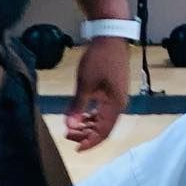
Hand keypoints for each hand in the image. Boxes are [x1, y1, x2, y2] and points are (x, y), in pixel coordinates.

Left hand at [65, 36, 129, 150]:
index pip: (103, 132)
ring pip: (102, 120)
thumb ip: (77, 107)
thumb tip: (70, 126)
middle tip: (68, 136)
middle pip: (103, 128)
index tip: (76, 149)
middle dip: (85, 134)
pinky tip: (81, 117)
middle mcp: (118, 104)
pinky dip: (91, 116)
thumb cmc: (99, 59)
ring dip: (87, 126)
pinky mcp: (112, 91)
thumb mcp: (84, 84)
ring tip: (72, 128)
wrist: (110, 36)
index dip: (90, 142)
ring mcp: (116, 97)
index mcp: (115, 105)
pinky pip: (102, 110)